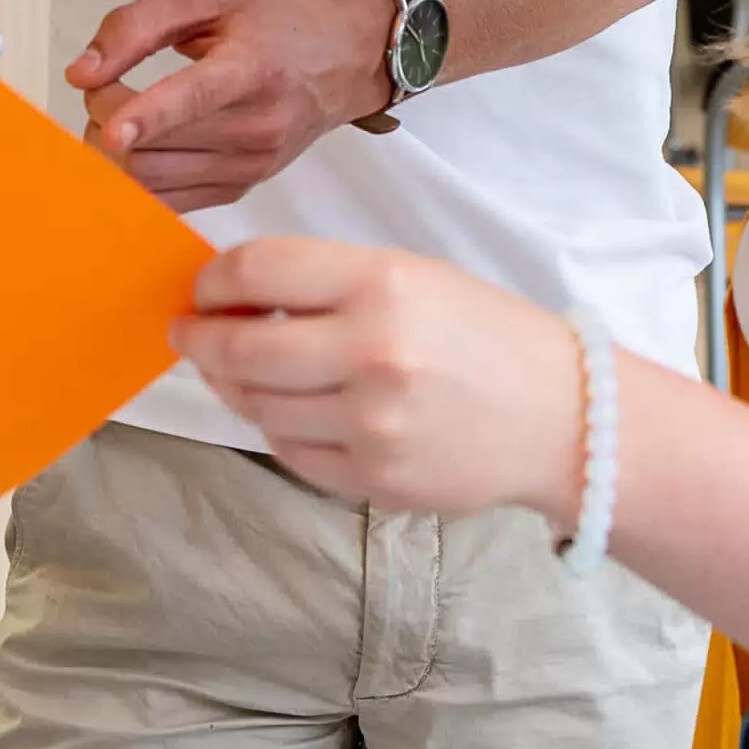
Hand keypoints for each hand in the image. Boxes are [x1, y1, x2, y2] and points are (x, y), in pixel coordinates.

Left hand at [68, 0, 395, 212]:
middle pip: (153, 147)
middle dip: (102, 119)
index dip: (147, 115)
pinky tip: (139, 144)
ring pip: (151, 181)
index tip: (112, 130)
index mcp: (251, 66)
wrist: (345, 58)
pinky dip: (135, 176)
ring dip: (112, 151)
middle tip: (103, 88)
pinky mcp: (241, 189)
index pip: (195, 97)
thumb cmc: (279, 21)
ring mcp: (250, 165)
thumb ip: (136, 24)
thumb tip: (83, 72)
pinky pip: (165, 201)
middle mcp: (256, 124)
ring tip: (122, 114)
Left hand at [174, 240, 584, 524]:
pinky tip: (292, 409)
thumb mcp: (413, 276)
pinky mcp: (372, 478)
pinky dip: (278, 428)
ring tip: (239, 370)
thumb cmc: (483, 334)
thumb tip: (234, 296)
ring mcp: (370, 423)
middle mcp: (372, 351)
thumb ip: (326, 283)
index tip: (202, 290)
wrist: (559, 416)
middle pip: (241, 348)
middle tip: (189, 332)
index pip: (258, 271)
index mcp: (382, 283)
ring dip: (235, 385)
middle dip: (201, 339)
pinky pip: (291, 452)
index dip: (213, 281)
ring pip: (258, 405)